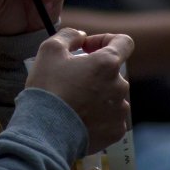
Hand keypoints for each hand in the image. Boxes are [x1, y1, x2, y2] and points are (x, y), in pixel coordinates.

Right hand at [26, 28, 134, 152]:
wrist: (45, 134)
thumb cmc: (48, 89)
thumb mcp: (50, 50)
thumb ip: (69, 35)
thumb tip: (81, 37)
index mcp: (108, 63)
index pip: (124, 42)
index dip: (106, 40)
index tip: (88, 49)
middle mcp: (120, 86)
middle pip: (113, 72)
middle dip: (95, 72)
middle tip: (71, 80)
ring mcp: (120, 110)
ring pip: (112, 96)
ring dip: (97, 95)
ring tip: (74, 103)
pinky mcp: (116, 131)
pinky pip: (111, 118)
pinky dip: (99, 116)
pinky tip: (80, 119)